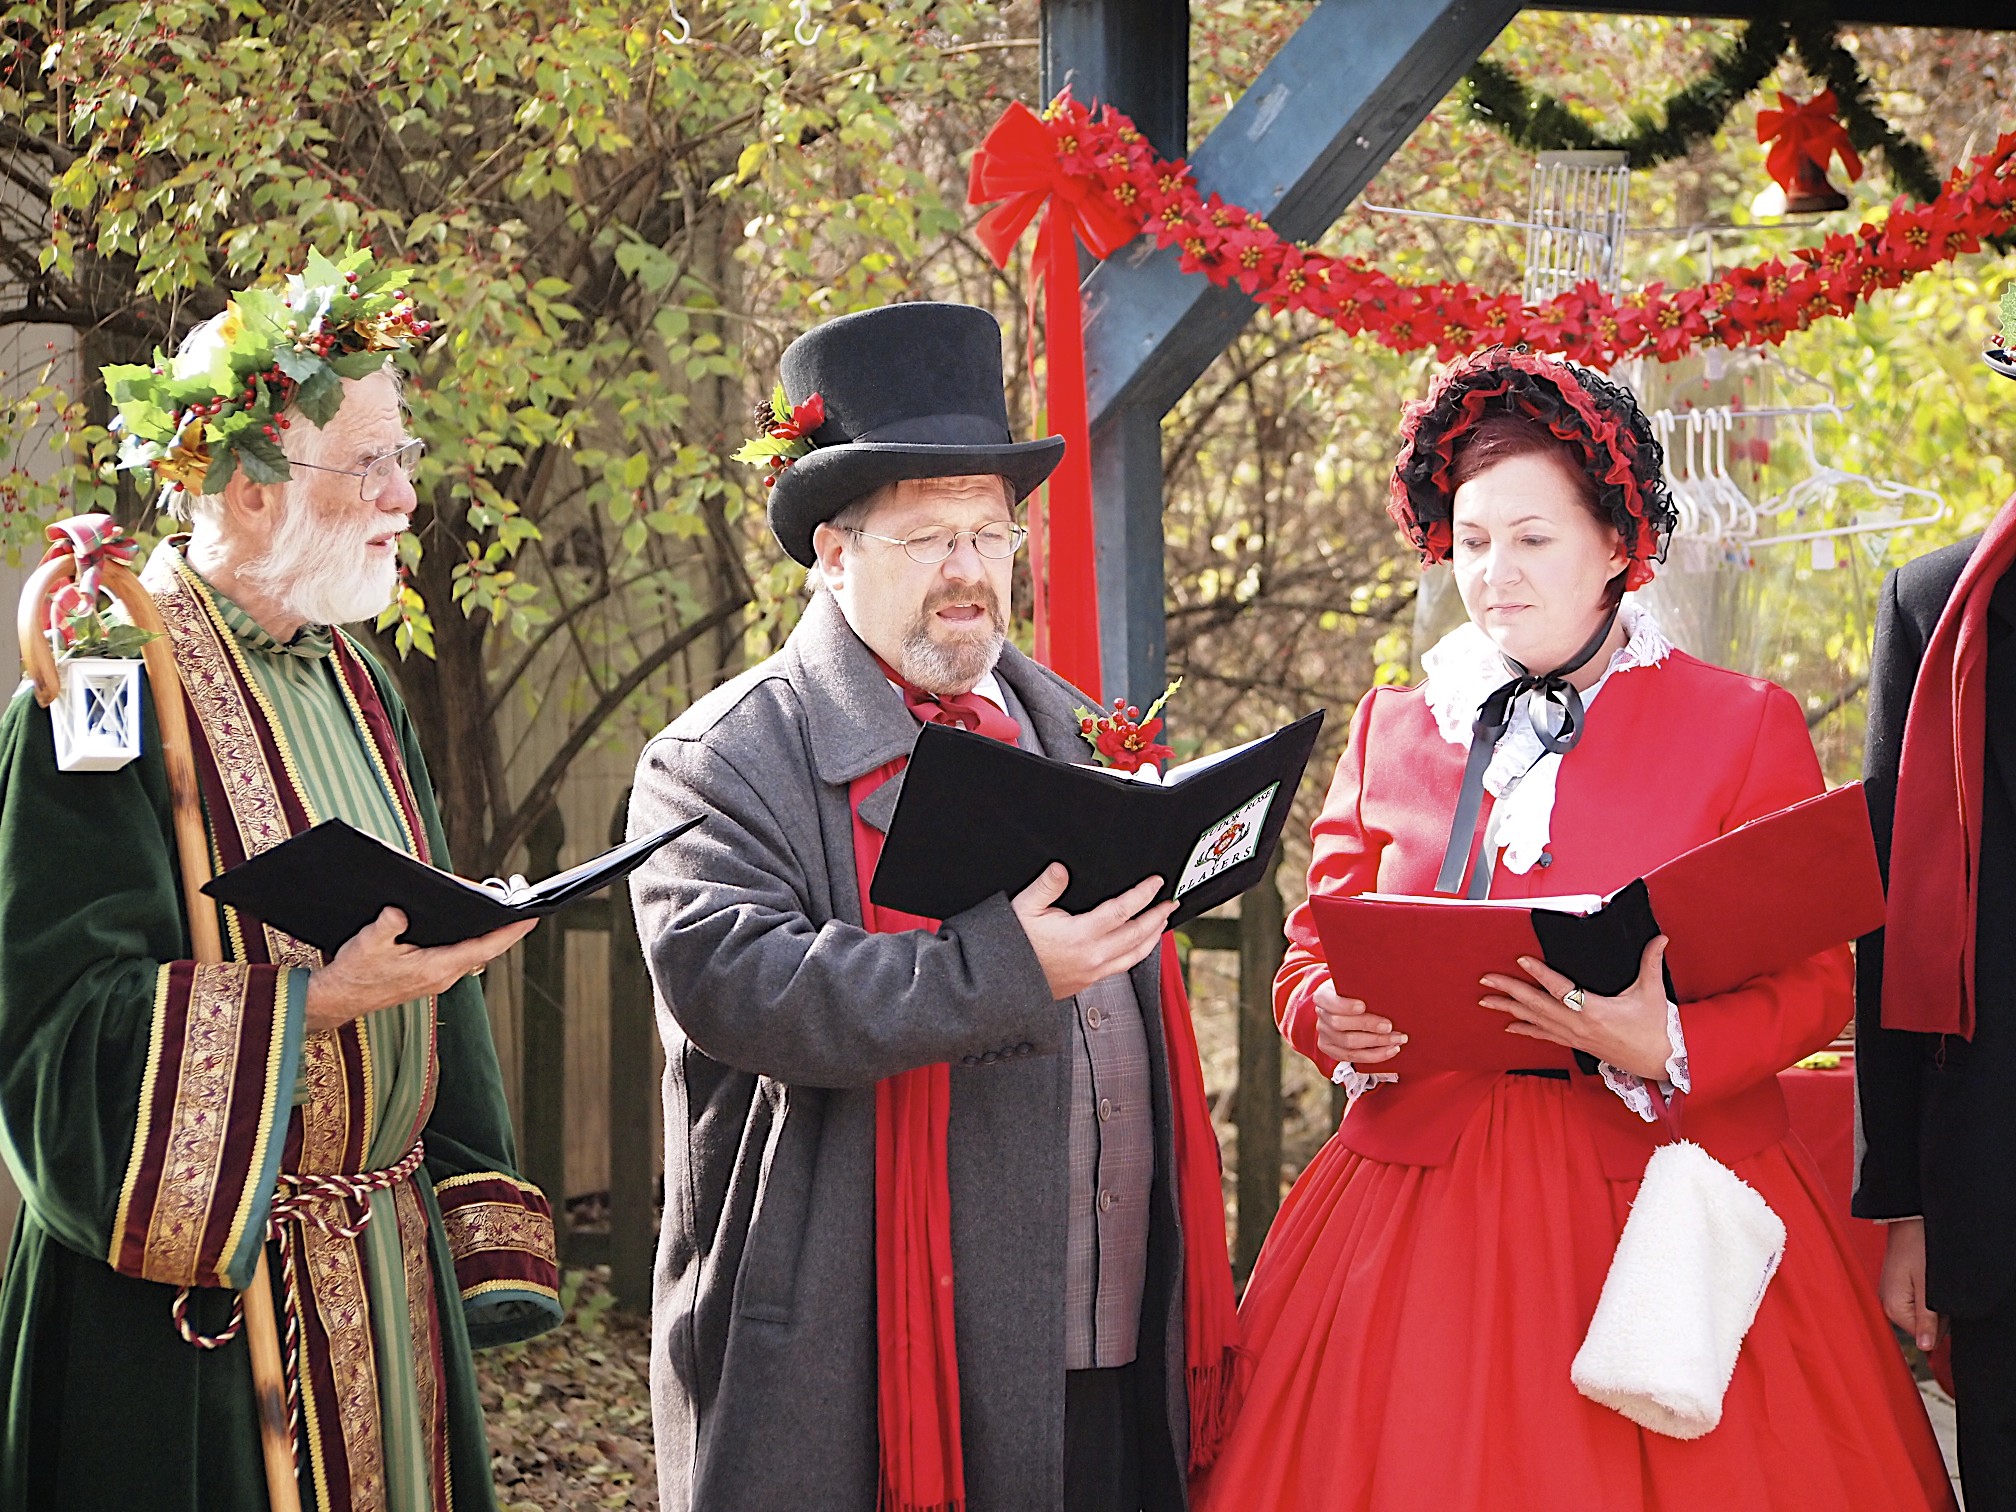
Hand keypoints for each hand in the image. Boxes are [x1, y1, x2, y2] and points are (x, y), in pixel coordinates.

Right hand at [304, 908, 537, 1030]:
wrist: (338, 999)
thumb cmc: (354, 974)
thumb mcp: (367, 943)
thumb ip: (386, 926)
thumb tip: (399, 912)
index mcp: (436, 968)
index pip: (484, 948)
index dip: (510, 932)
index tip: (531, 916)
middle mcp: (443, 976)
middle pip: (485, 949)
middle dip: (504, 929)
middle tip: (522, 904)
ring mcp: (437, 977)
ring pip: (473, 953)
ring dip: (488, 933)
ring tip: (502, 908)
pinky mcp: (429, 975)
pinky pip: (459, 954)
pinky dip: (470, 939)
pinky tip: (468, 922)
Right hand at [1011, 865, 1175, 1000]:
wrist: (1004, 983)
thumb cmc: (1013, 945)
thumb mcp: (1024, 907)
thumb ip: (1046, 886)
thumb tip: (1061, 868)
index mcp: (1080, 935)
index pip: (1122, 910)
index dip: (1143, 894)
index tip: (1156, 883)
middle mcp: (1092, 956)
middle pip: (1137, 934)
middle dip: (1157, 916)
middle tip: (1171, 902)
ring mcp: (1093, 971)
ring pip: (1135, 955)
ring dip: (1154, 937)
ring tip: (1163, 923)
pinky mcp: (1089, 981)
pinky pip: (1123, 968)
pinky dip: (1139, 954)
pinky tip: (1140, 947)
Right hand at [1311, 981, 1405, 1067]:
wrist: (1348, 1007)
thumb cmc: (1357, 992)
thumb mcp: (1357, 984)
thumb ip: (1365, 986)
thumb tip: (1387, 989)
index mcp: (1323, 996)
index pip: (1328, 1000)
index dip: (1344, 1005)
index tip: (1362, 1006)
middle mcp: (1321, 1016)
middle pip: (1339, 1024)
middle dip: (1367, 1026)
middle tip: (1389, 1026)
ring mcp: (1325, 1035)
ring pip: (1349, 1044)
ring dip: (1377, 1043)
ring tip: (1397, 1039)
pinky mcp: (1332, 1050)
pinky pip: (1353, 1057)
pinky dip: (1375, 1055)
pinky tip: (1391, 1050)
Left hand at [1480, 936, 1672, 1079]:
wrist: (1661, 1061)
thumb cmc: (1657, 1028)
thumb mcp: (1653, 992)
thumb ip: (1651, 962)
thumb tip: (1660, 939)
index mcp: (1594, 1011)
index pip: (1560, 988)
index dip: (1539, 973)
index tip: (1521, 959)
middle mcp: (1578, 1025)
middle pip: (1536, 1004)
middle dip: (1509, 990)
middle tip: (1486, 979)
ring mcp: (1574, 1036)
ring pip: (1534, 1020)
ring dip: (1509, 1009)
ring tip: (1486, 1000)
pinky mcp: (1576, 1043)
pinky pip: (1544, 1035)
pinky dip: (1525, 1029)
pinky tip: (1509, 1025)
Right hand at [1879, 1217, 1940, 1352]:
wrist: (1907, 1223)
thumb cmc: (1918, 1250)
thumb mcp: (1928, 1288)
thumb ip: (1927, 1320)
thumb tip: (1926, 1348)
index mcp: (1893, 1309)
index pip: (1926, 1336)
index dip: (1941, 1323)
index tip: (1940, 1301)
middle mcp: (1887, 1306)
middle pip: (1922, 1326)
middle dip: (1936, 1314)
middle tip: (1935, 1288)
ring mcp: (1889, 1296)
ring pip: (1921, 1314)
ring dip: (1930, 1304)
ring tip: (1927, 1280)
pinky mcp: (1894, 1288)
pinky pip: (1914, 1303)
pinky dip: (1923, 1296)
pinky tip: (1922, 1279)